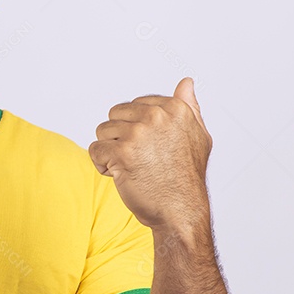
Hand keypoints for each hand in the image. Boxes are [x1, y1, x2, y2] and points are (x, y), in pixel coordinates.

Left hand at [88, 77, 211, 231]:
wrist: (181, 211)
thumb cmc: (187, 177)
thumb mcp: (198, 135)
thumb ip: (189, 106)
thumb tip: (186, 82)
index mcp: (174, 108)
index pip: (134, 105)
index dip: (135, 128)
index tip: (151, 148)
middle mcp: (157, 116)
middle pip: (115, 115)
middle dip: (119, 138)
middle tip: (139, 159)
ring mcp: (138, 133)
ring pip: (102, 132)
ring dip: (110, 152)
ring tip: (131, 167)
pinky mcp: (122, 153)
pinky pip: (94, 150)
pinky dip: (102, 166)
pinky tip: (121, 177)